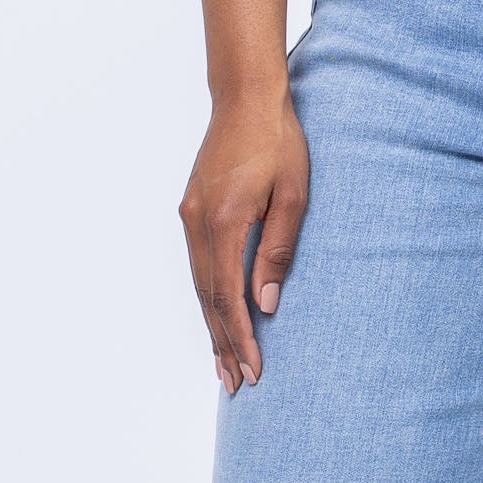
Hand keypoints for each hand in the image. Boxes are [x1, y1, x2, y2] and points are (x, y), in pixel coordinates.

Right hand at [179, 82, 308, 392]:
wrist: (246, 97)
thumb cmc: (278, 141)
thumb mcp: (293, 195)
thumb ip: (278, 249)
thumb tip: (267, 302)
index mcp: (223, 221)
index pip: (229, 295)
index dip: (241, 337)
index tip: (253, 369)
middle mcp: (197, 223)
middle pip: (207, 298)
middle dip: (222, 344)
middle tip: (234, 385)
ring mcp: (189, 216)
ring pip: (198, 285)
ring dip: (212, 326)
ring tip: (223, 364)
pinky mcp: (191, 210)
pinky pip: (197, 266)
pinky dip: (207, 297)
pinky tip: (216, 316)